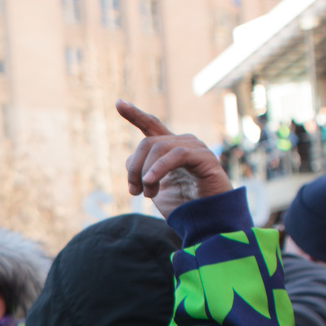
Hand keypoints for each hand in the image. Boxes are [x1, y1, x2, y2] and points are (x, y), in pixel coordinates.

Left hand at [117, 100, 231, 217]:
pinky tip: (150, 181)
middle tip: (135, 192)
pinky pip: (177, 154)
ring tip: (148, 194)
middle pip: (147, 143)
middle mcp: (183, 143)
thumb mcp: (154, 187)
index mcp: (170, 149)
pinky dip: (159, 168)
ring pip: (158, 148)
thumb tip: (130, 159)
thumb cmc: (182, 206)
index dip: (135, 115)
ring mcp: (195, 148)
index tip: (119, 103)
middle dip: (134, 169)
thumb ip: (141, 170)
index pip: (151, 126)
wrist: (206, 222)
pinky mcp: (205, 158)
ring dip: (146, 174)